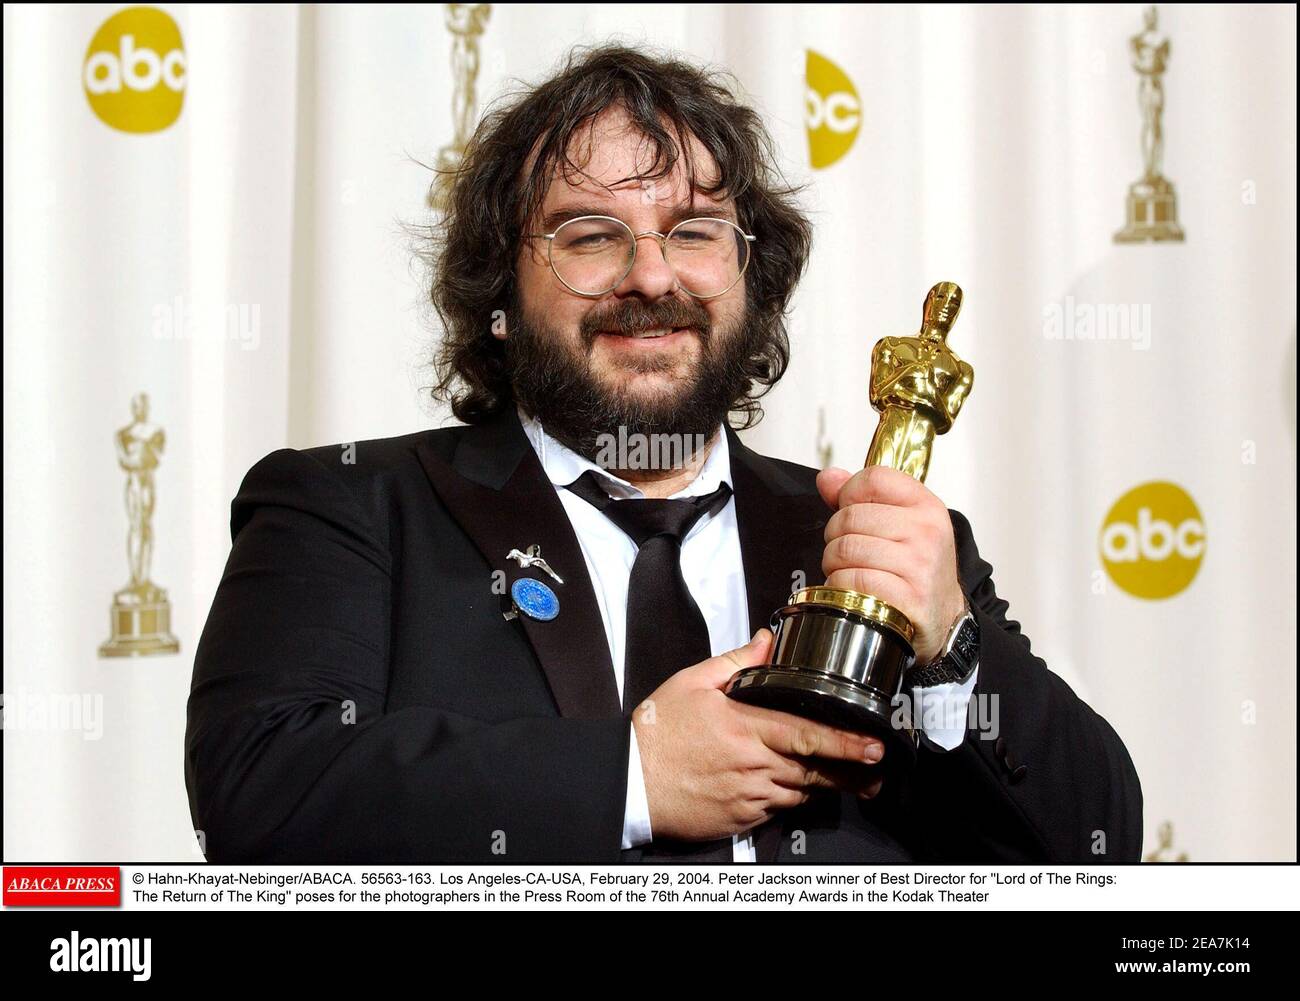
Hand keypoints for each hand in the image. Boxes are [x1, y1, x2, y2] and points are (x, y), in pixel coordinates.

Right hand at [634, 630, 886, 841]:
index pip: (807, 734)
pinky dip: (791, 798)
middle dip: (849, 768)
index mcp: (744, 727)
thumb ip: (737, 661)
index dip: (844, 742)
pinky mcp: (741, 818)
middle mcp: (753, 764)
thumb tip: (767, 640)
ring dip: (821, 783)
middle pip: (813, 769)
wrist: (630, 780)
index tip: (872, 744)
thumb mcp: (692, 682)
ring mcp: (749, 795)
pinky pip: (778, 809)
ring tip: (845, 777)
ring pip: (800, 792)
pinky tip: (795, 787)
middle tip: (875, 766)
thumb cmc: (657, 731)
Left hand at [817, 465, 965, 663]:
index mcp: (925, 506)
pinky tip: (852, 590)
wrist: (943, 614)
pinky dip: (840, 586)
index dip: (849, 492)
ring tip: (848, 571)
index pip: (874, 478)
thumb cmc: (917, 567)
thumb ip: (861, 498)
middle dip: (835, 536)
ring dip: (834, 564)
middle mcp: (926, 532)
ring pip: (845, 550)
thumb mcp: (900, 524)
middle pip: (850, 517)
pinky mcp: (907, 598)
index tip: (849, 509)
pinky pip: (851, 581)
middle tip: (845, 551)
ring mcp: (919, 565)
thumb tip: (828, 478)